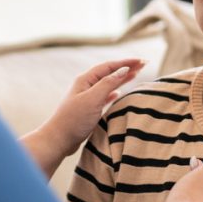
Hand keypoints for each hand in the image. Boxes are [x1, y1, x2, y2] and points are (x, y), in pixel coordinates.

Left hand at [20, 58, 144, 178]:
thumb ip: (108, 83)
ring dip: (122, 79)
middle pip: (109, 73)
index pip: (109, 66)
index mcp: (85, 80)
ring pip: (108, 84)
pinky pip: (104, 96)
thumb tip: (123, 69)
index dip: (126, 62)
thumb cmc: (73, 120)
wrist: (58, 140)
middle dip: (126, 68)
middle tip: (143, 65)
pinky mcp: (88, 109)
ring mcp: (86, 97)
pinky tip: (119, 93)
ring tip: (136, 75)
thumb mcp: (93, 99)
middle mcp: (86, 86)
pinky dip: (113, 93)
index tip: (142, 61)